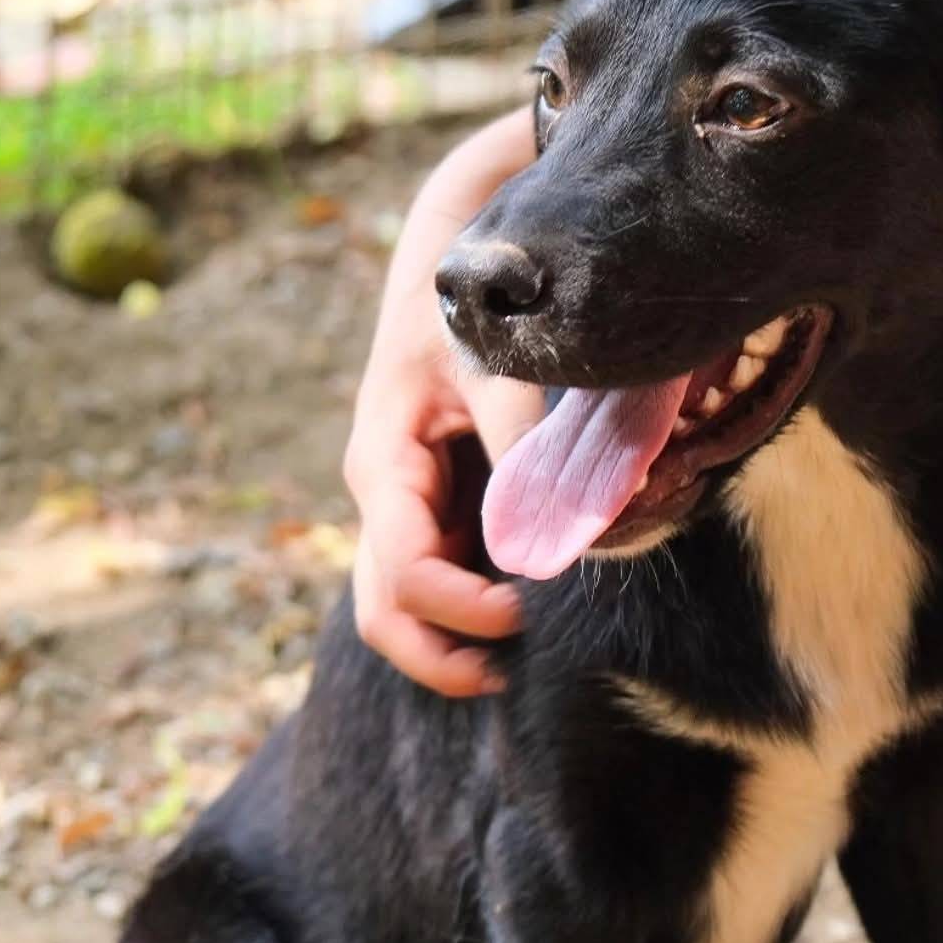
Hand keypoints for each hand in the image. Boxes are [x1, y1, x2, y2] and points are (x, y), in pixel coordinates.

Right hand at [344, 111, 540, 694]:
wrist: (451, 271)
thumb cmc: (470, 313)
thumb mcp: (495, 368)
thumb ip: (523, 443)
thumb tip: (559, 534)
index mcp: (383, 465)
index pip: (405, 572)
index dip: (462, 610)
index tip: (526, 611)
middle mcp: (384, 498)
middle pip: (386, 611)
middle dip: (441, 653)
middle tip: (511, 670)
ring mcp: (406, 508)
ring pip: (403, 606)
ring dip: (452, 641)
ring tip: (519, 654)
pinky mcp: (434, 507)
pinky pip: (439, 578)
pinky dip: (469, 610)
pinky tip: (523, 609)